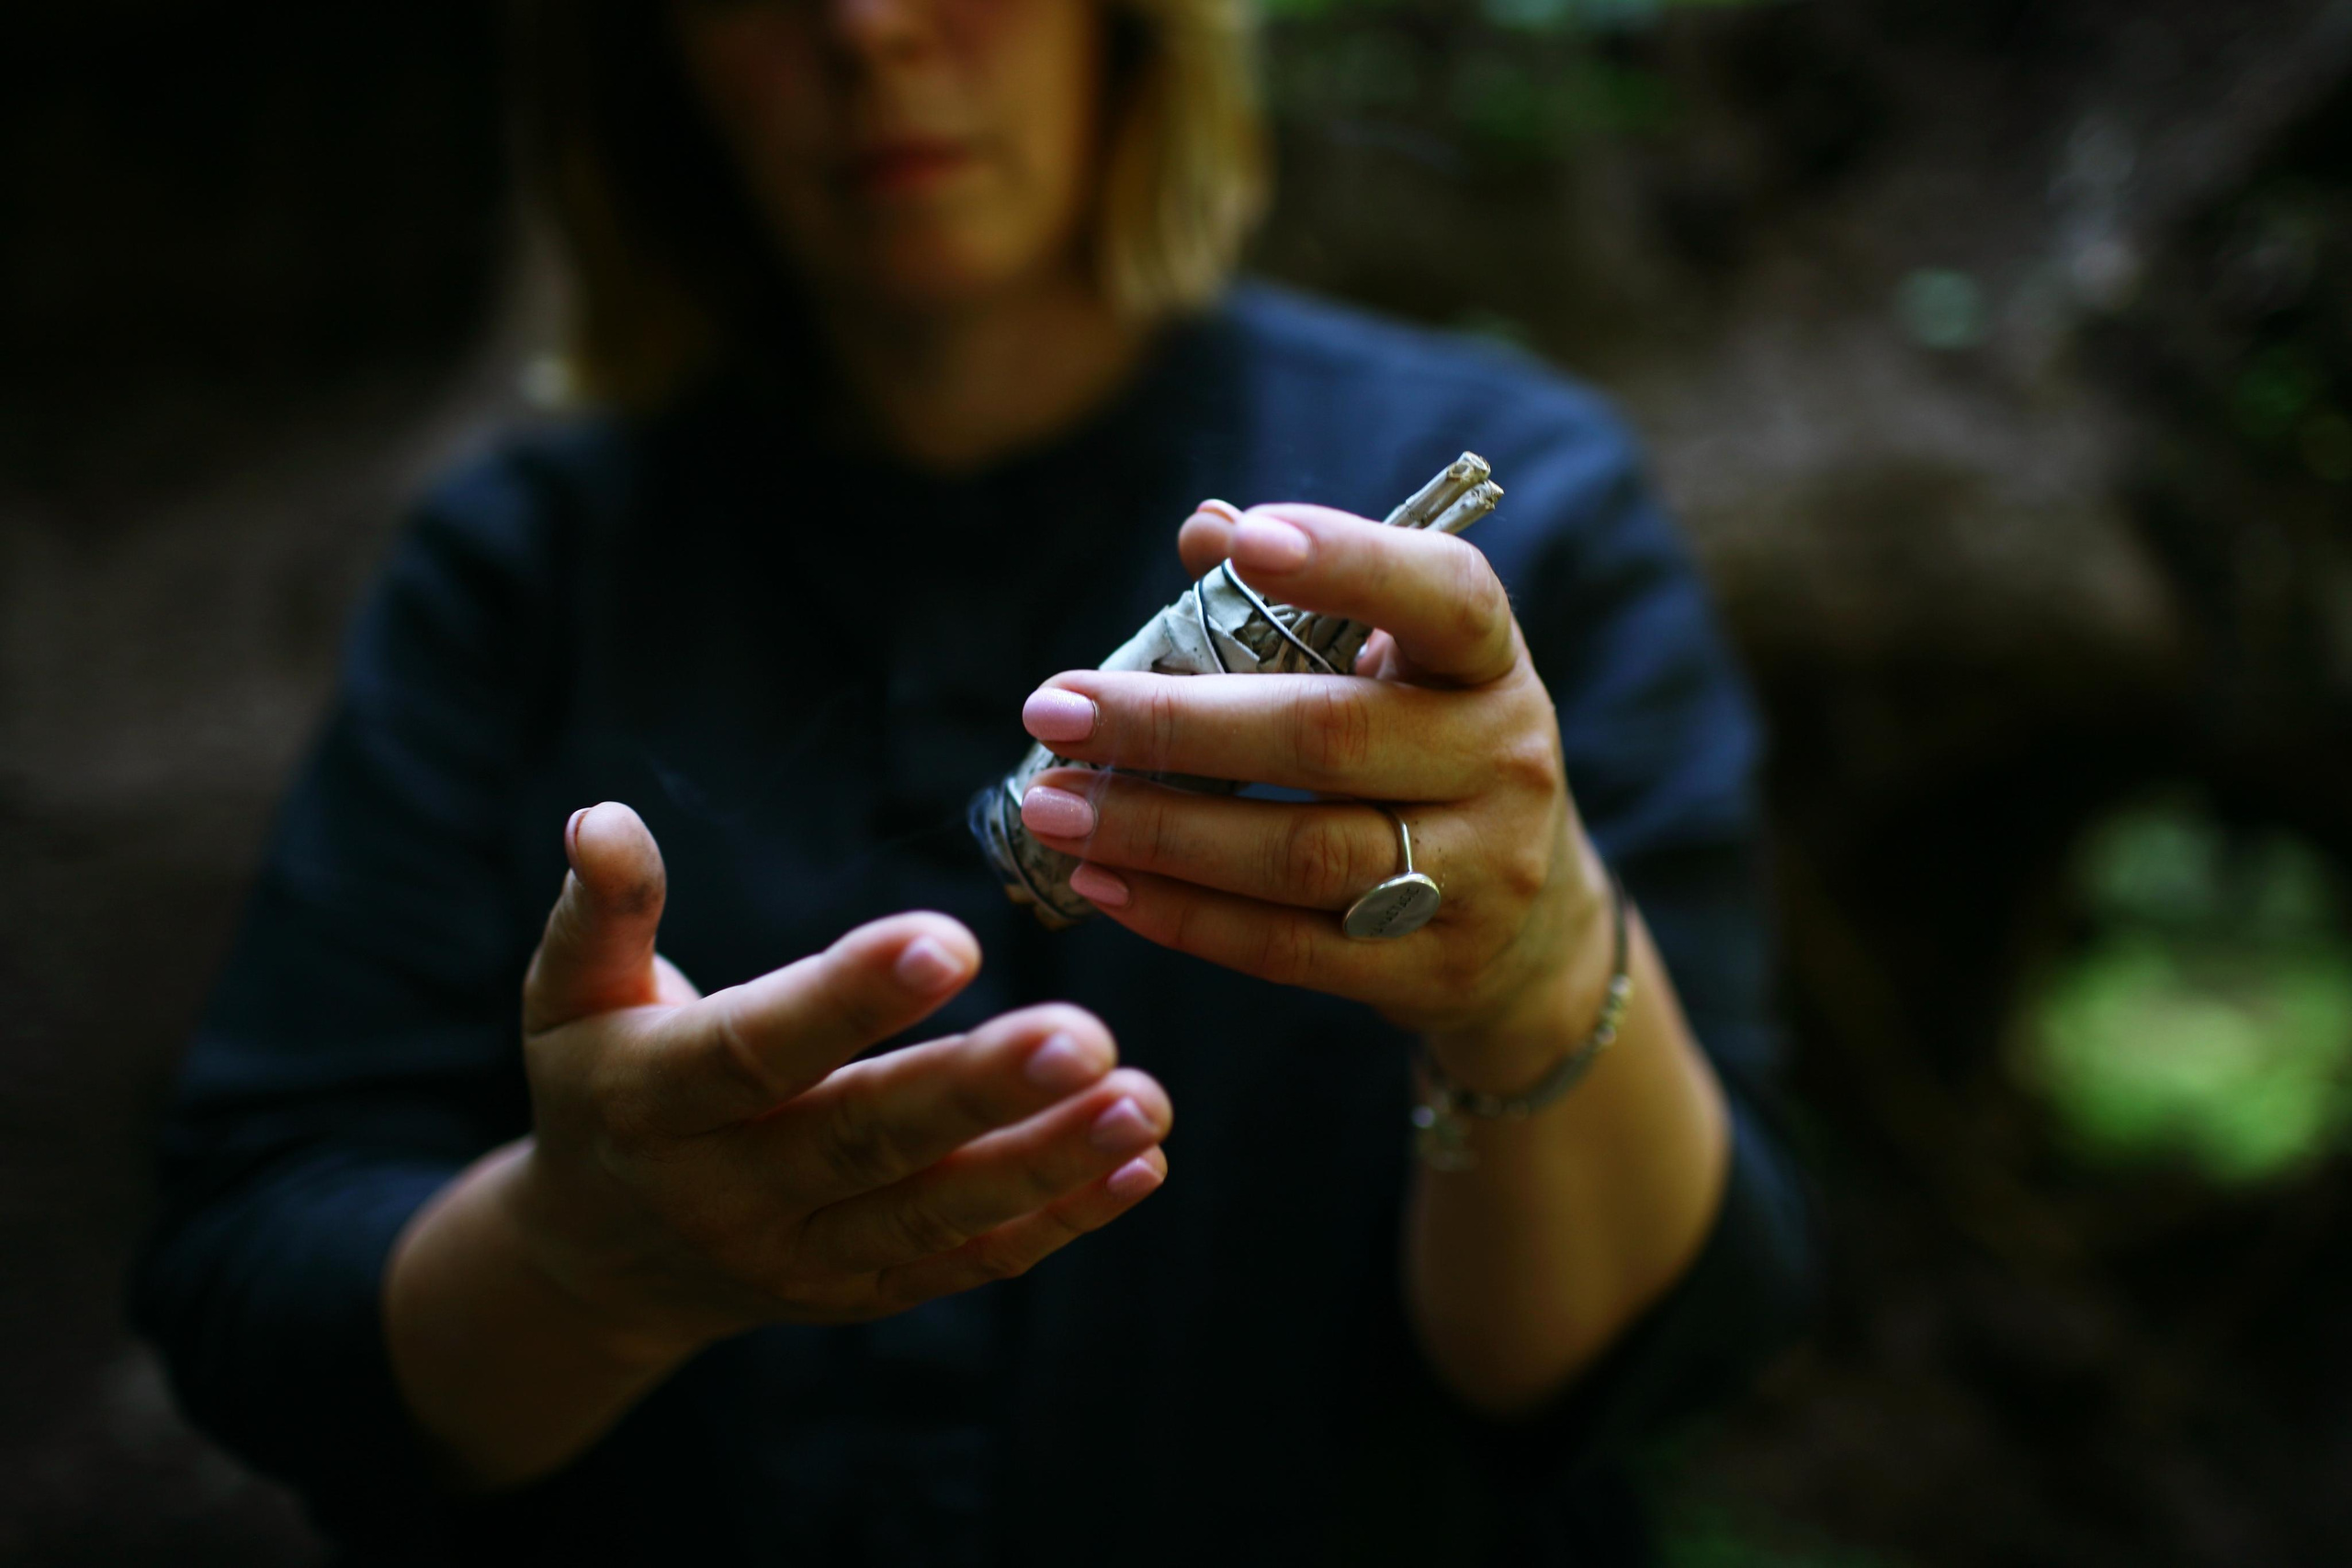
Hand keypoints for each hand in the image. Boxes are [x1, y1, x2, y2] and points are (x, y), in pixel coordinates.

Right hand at [503, 801, 1170, 1355]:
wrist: (604, 1261)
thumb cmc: (605, 1086)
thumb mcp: (569, 1000)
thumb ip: (601, 911)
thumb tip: (606, 817)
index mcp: (654, 1102)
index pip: (754, 1051)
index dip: (847, 1000)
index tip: (948, 939)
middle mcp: (729, 1192)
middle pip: (861, 1142)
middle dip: (976, 1092)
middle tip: (1086, 1036)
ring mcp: (802, 1256)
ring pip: (932, 1216)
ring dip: (1046, 1163)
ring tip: (1142, 1102)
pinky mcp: (863, 1294)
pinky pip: (967, 1264)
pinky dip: (1059, 1220)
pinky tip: (1139, 1162)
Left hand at [1013, 503, 1612, 1090]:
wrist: (1530, 927)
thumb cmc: (1423, 756)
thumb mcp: (1393, 671)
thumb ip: (1303, 601)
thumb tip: (1203, 528)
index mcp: (1490, 664)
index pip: (1446, 597)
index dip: (1351, 563)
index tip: (1247, 542)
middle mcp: (1503, 762)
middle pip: (1329, 737)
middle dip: (1175, 724)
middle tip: (1053, 709)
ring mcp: (1477, 878)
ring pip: (1301, 853)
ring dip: (1159, 830)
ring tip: (1053, 806)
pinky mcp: (1429, 970)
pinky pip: (1288, 947)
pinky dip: (1183, 916)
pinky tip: (1102, 882)